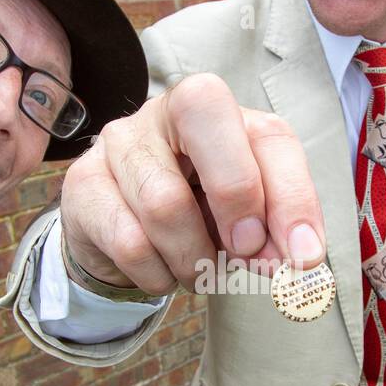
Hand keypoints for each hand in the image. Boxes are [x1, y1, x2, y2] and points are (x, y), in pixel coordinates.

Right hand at [59, 73, 325, 294]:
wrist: (122, 236)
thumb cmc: (198, 213)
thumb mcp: (248, 218)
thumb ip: (275, 231)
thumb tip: (297, 259)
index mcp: (224, 111)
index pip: (269, 136)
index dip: (293, 198)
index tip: (303, 257)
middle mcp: (168, 110)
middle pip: (204, 116)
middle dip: (236, 198)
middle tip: (246, 253)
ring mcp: (119, 142)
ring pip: (165, 202)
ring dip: (195, 258)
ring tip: (200, 272)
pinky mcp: (83, 184)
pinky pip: (129, 242)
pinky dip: (158, 275)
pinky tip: (162, 273)